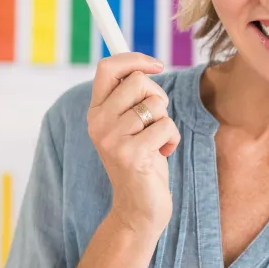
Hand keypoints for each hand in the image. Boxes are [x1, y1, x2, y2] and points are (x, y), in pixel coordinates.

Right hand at [87, 53, 179, 235]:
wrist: (138, 208)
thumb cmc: (142, 161)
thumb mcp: (131, 126)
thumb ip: (131, 99)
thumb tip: (145, 65)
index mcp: (96, 111)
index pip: (107, 68)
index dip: (134, 59)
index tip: (157, 65)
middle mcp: (98, 122)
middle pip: (138, 81)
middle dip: (158, 96)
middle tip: (156, 120)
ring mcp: (111, 138)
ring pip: (156, 104)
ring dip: (166, 121)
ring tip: (156, 141)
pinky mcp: (130, 154)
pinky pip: (166, 126)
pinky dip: (172, 139)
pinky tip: (162, 154)